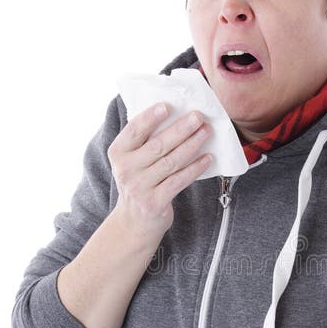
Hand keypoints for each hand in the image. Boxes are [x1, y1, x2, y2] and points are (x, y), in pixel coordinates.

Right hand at [108, 103, 211, 244]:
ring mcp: (140, 187)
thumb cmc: (139, 181)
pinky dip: (195, 168)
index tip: (168, 106)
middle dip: (181, 129)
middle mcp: (126, 170)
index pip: (134, 130)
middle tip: (198, 116)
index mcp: (118, 153)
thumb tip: (175, 114)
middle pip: (158, 145)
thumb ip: (145, 140)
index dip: (151, 117)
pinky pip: (179, 181)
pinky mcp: (155, 202)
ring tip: (206, 132)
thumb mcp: (132, 160)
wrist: (134, 221)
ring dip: (192, 145)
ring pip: (171, 162)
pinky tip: (208, 158)